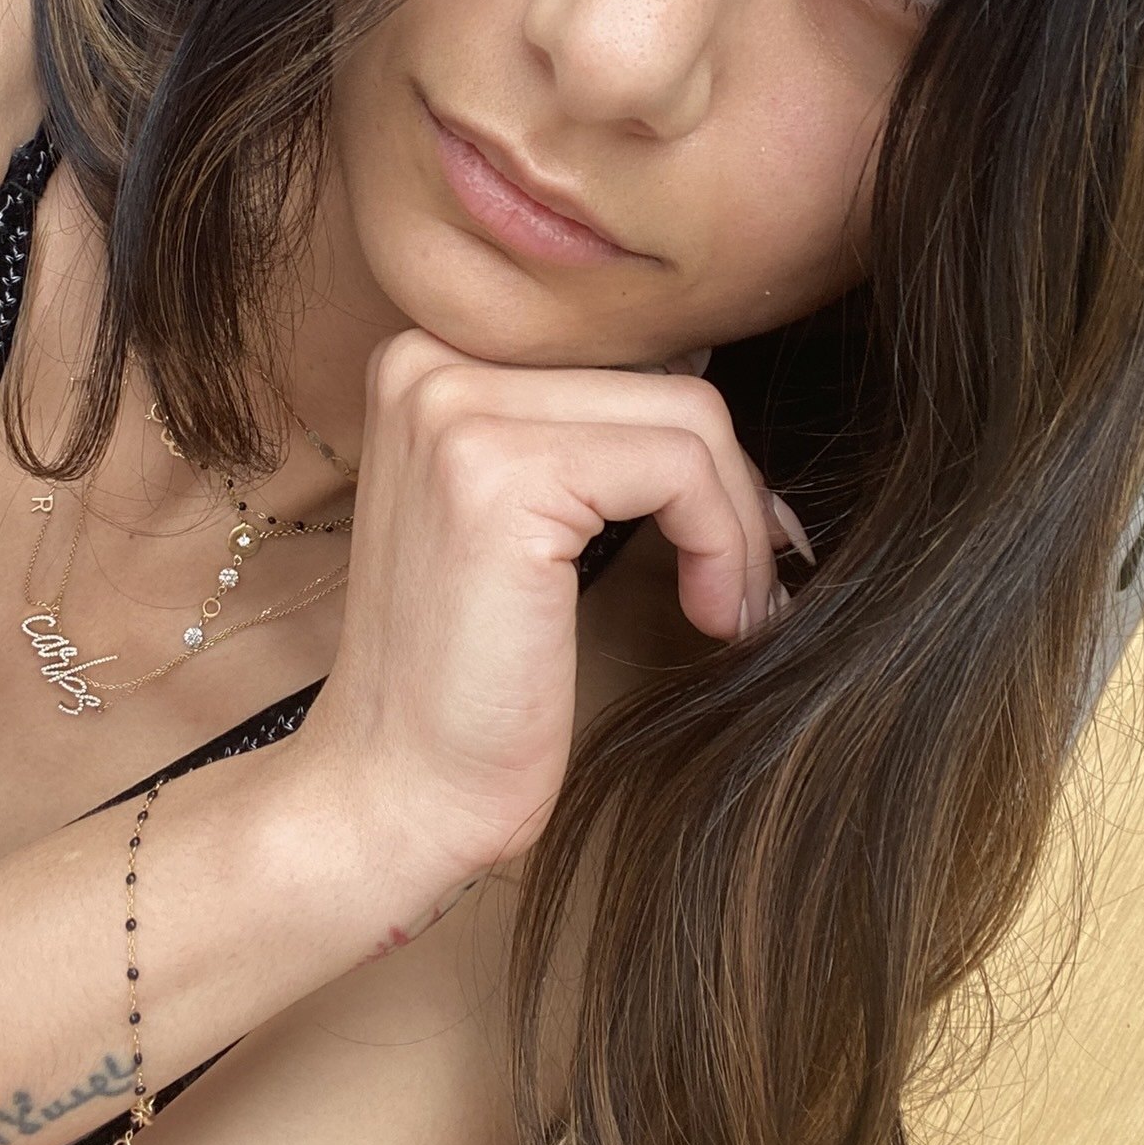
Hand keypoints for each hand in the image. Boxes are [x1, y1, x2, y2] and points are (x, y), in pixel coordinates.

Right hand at [293, 325, 811, 903]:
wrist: (394, 790)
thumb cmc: (467, 674)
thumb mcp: (516, 514)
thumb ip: (582, 433)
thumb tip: (711, 375)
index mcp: (429, 358)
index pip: (624, 355)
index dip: (699, 449)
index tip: (737, 532)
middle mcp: (429, 361)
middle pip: (663, 379)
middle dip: (734, 490)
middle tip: (749, 585)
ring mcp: (456, 411)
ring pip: (688, 419)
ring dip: (740, 524)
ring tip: (732, 607)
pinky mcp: (500, 476)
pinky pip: (680, 470)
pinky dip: (725, 546)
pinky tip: (710, 616)